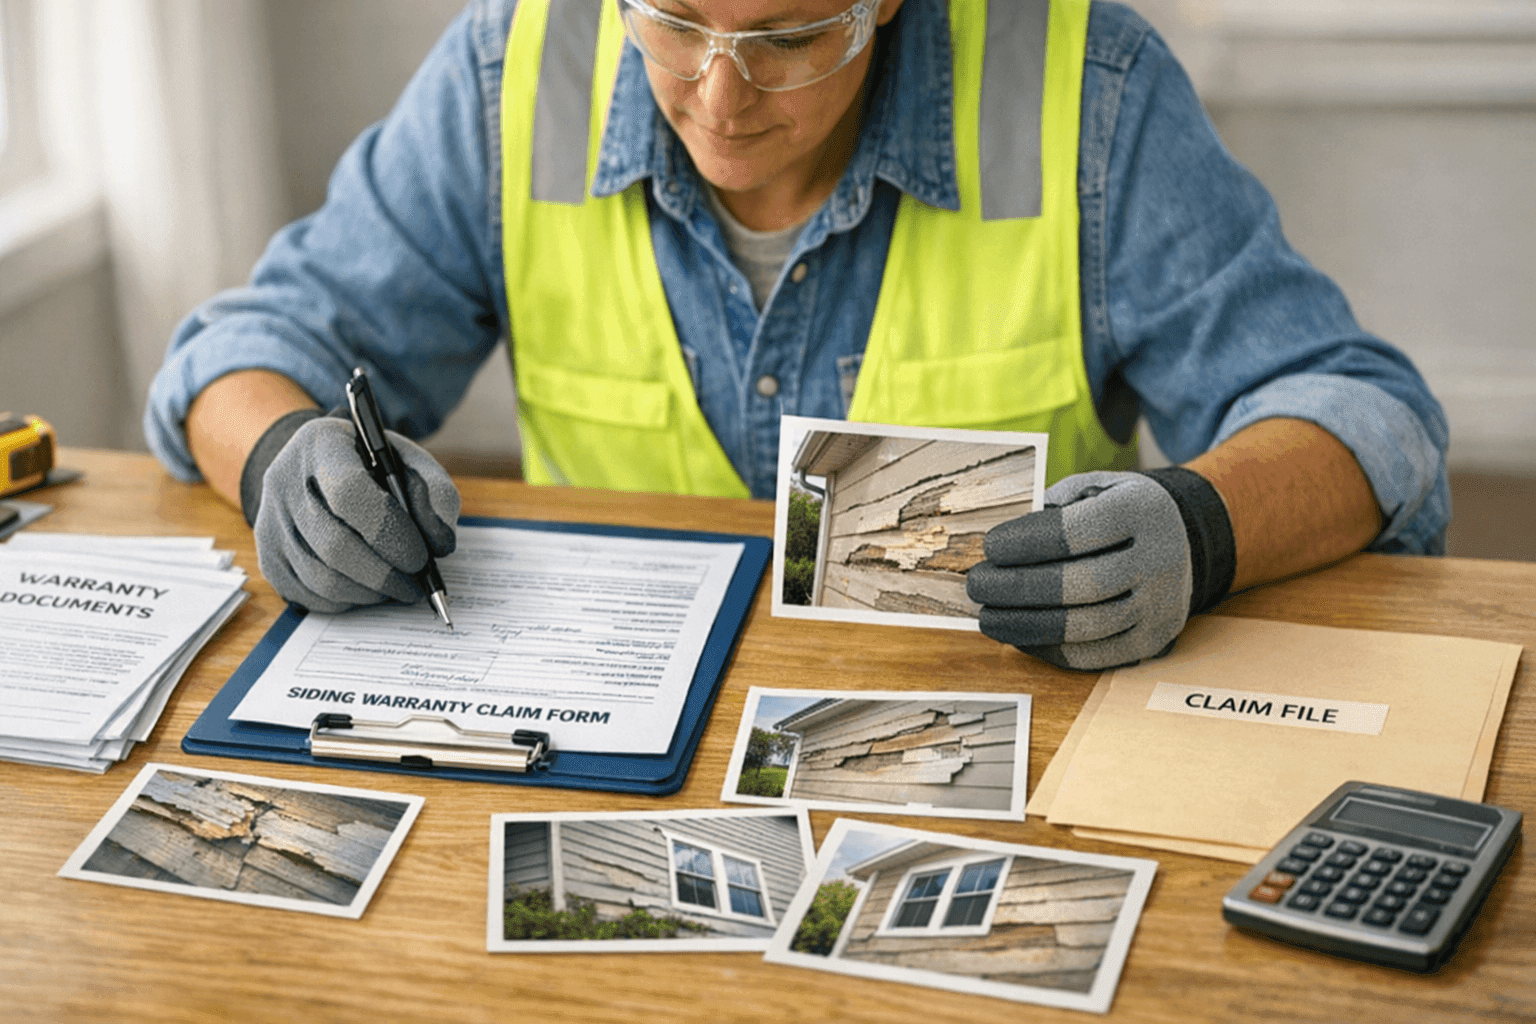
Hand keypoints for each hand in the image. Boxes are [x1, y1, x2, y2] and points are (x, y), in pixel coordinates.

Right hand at [249, 415, 459, 612]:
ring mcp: (270, 522)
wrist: (313, 467)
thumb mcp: (407, 461)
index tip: (421, 556)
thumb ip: (435, 492)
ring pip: (321, 578)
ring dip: (369, 592)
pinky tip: (369, 588)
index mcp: (322, 446)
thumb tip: (440, 543)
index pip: (349, 492)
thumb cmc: (369, 465)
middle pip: (334, 545)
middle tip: (417, 585)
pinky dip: (347, 601)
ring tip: (398, 587)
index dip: (389, 531)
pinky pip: (308, 595)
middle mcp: (284, 482)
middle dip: (385, 574)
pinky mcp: (268, 557)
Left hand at [965, 468, 1233, 670]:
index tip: (990, 547)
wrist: (1182, 538)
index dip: (1027, 542)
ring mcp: (1160, 605)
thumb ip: (1053, 505)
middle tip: (978, 584)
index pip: (1078, 532)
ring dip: (1027, 625)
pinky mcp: (1153, 640)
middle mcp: (1160, 559)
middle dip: (1019, 588)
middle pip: (1081, 585)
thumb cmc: (1120, 510)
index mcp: (1142, 511)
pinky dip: (1050, 649)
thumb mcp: (1095, 486)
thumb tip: (1004, 545)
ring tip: (988, 616)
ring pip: (1086, 627)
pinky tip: (1018, 636)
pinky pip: (1095, 656)